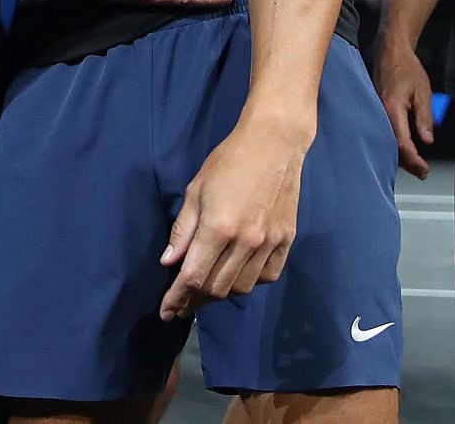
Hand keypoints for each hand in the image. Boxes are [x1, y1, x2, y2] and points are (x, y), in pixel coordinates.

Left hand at [158, 117, 307, 319]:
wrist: (274, 142)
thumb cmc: (228, 161)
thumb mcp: (196, 190)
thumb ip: (183, 230)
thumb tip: (169, 263)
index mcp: (218, 228)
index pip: (193, 277)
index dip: (177, 299)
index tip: (167, 312)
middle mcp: (245, 241)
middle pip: (216, 288)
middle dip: (195, 300)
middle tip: (184, 301)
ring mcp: (269, 242)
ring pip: (242, 287)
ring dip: (221, 293)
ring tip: (209, 288)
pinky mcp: (287, 239)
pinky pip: (268, 276)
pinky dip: (250, 282)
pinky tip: (239, 274)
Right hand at [373, 41, 434, 177]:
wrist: (389, 52)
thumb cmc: (407, 69)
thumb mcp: (423, 92)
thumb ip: (424, 117)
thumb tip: (427, 141)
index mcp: (392, 109)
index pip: (401, 143)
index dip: (413, 159)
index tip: (424, 170)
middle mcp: (379, 114)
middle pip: (391, 147)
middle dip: (407, 163)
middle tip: (423, 173)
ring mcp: (375, 113)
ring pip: (386, 141)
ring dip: (400, 155)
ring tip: (415, 165)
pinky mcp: (374, 111)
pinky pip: (383, 132)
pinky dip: (393, 144)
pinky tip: (402, 149)